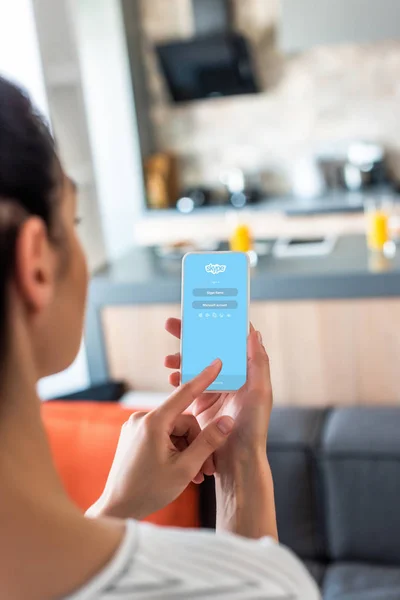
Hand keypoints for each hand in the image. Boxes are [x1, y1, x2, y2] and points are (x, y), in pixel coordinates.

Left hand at [86, 360, 233, 520]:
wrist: (117, 509)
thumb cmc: (148, 491)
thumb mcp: (185, 468)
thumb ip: (208, 442)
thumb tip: (227, 421)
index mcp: (153, 422)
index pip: (184, 393)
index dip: (204, 378)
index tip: (216, 362)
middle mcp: (142, 419)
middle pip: (183, 421)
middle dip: (197, 443)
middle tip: (206, 470)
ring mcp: (136, 427)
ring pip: (174, 430)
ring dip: (187, 451)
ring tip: (193, 476)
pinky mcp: (134, 436)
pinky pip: (162, 436)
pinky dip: (174, 450)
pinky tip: (180, 471)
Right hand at [165, 319, 271, 457]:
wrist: (237, 461)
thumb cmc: (254, 428)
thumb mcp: (261, 393)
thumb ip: (258, 363)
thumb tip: (253, 332)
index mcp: (246, 371)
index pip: (230, 340)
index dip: (216, 324)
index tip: (201, 312)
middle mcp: (231, 377)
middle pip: (208, 348)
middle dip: (190, 335)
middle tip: (172, 323)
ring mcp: (215, 389)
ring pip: (195, 364)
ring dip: (181, 358)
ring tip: (168, 360)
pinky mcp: (201, 403)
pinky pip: (187, 384)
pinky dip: (178, 378)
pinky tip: (172, 378)